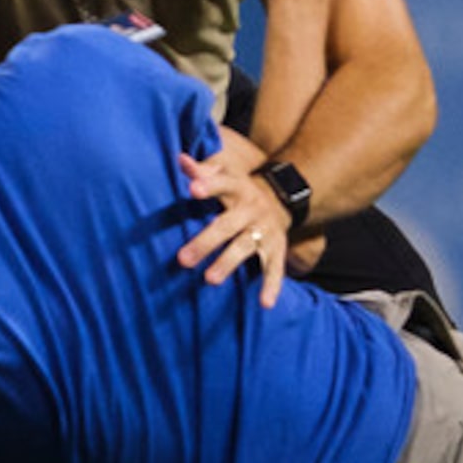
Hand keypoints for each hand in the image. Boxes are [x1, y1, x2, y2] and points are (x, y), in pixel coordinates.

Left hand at [179, 146, 290, 306]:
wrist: (282, 199)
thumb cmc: (239, 191)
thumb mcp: (226, 176)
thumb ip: (203, 170)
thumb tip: (180, 159)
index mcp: (238, 188)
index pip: (224, 184)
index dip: (209, 185)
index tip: (193, 189)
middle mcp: (253, 209)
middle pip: (228, 225)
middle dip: (206, 242)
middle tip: (182, 260)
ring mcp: (265, 231)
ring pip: (246, 247)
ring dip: (228, 263)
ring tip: (210, 280)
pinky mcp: (277, 250)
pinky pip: (274, 269)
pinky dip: (271, 286)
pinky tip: (264, 303)